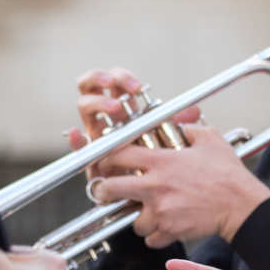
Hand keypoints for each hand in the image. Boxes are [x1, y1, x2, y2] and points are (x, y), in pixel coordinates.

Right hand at [65, 68, 200, 178]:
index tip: (137, 87)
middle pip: (92, 85)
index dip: (121, 78)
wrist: (150, 191)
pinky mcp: (91, 155)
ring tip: (114, 107)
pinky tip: (78, 134)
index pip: (114, 82)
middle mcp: (105, 116)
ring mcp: (95, 133)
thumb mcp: (169, 138)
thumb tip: (194, 112)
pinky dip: (75, 139)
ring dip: (97, 102)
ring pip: (84, 106)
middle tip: (115, 84)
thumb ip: (178, 124)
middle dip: (101, 79)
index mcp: (123, 106)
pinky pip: (78, 146)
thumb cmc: (157, 160)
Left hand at [81, 124, 269, 246]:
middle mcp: (155, 186)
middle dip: (104, 191)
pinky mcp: (169, 230)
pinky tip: (165, 226)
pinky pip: (150, 238)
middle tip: (107, 192)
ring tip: (150, 213)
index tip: (105, 162)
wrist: (241, 205)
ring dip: (138, 218)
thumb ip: (189, 128)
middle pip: (109, 189)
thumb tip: (179, 123)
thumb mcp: (209, 140)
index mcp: (161, 161)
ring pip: (131, 220)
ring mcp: (160, 210)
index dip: (106, 157)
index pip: (118, 155)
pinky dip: (155, 235)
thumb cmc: (227, 174)